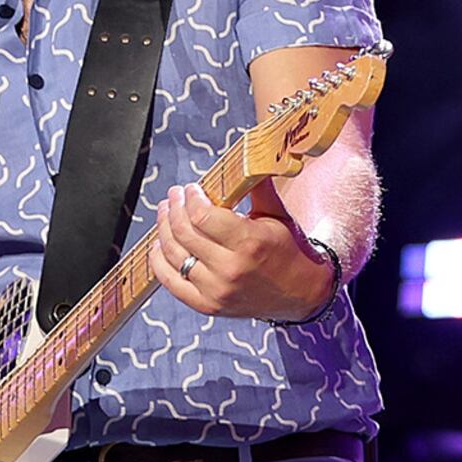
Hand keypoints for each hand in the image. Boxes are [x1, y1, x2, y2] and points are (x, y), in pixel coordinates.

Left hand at [151, 182, 336, 321]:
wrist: (302, 292)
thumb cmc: (290, 250)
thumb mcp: (277, 215)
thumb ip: (257, 187)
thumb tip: (246, 157)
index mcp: (250, 242)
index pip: (203, 217)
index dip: (191, 199)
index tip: (191, 189)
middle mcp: (231, 268)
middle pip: (184, 233)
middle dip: (174, 209)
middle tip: (174, 196)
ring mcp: (217, 290)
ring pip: (173, 254)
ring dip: (163, 229)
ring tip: (165, 214)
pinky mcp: (208, 305)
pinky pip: (170, 282)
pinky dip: (159, 261)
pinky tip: (159, 245)